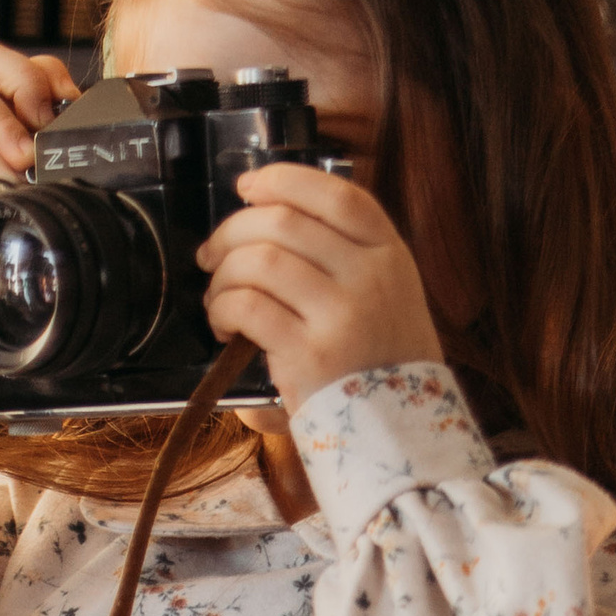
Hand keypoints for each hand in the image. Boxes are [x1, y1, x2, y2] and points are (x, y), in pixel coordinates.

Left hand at [198, 166, 445, 413]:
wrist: (401, 434)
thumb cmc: (382, 365)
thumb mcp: (389, 296)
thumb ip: (346, 256)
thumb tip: (271, 218)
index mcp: (390, 254)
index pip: (335, 194)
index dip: (282, 180)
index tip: (247, 187)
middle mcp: (369, 276)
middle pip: (285, 221)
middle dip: (233, 230)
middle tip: (213, 253)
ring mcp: (340, 314)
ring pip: (260, 260)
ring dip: (223, 274)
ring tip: (217, 297)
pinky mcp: (308, 354)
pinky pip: (248, 306)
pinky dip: (223, 308)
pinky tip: (224, 325)